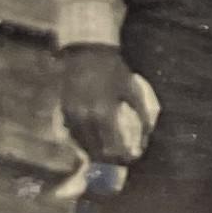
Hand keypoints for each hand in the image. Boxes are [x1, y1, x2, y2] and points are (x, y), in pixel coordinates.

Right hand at [56, 42, 139, 160]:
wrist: (86, 52)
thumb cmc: (113, 70)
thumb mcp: (132, 90)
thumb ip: (142, 115)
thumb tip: (148, 135)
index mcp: (104, 113)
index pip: (114, 147)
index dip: (125, 156)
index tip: (133, 156)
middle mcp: (85, 119)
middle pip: (97, 152)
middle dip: (111, 159)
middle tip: (122, 158)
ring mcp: (72, 116)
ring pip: (82, 147)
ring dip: (96, 153)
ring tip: (109, 154)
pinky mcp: (63, 112)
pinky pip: (72, 136)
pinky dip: (83, 142)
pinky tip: (94, 142)